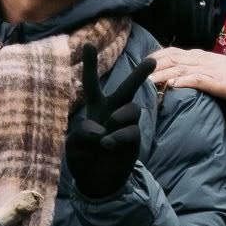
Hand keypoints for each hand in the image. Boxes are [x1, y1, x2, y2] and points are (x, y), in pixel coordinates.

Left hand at [66, 45, 155, 199]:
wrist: (96, 181)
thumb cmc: (83, 158)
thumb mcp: (73, 145)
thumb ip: (82, 133)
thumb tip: (102, 128)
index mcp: (95, 108)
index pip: (92, 84)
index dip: (91, 65)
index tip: (87, 44)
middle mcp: (113, 112)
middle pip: (127, 89)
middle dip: (139, 74)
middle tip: (152, 61)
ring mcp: (126, 125)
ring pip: (132, 108)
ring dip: (119, 117)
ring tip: (105, 136)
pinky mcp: (134, 139)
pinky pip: (131, 130)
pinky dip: (118, 136)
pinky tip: (107, 146)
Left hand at [147, 47, 225, 102]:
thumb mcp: (209, 68)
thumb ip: (193, 70)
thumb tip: (175, 77)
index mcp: (197, 55)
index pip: (171, 52)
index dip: (155, 57)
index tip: (141, 64)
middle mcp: (199, 59)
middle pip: (171, 59)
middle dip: (153, 66)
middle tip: (137, 74)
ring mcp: (206, 68)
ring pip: (179, 69)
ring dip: (162, 75)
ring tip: (148, 82)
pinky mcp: (214, 80)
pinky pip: (197, 79)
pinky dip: (184, 81)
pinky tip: (173, 86)